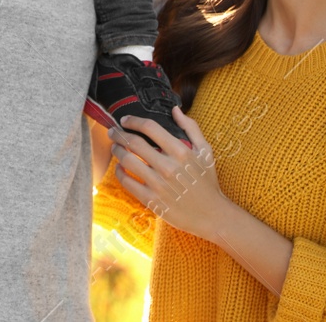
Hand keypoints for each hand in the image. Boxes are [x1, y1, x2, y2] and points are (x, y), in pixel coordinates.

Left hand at [109, 109, 230, 241]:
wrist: (212, 215)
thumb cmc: (207, 181)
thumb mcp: (206, 152)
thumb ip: (191, 128)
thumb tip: (175, 110)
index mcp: (181, 152)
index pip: (150, 128)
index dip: (133, 121)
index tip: (125, 120)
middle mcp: (168, 167)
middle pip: (134, 142)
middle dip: (118, 134)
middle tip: (113, 132)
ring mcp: (159, 184)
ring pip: (127, 161)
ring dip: (117, 151)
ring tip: (115, 148)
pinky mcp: (152, 200)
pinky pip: (127, 182)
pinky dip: (119, 172)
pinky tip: (119, 167)